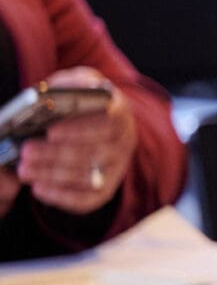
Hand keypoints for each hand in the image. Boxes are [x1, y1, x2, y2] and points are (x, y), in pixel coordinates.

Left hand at [17, 69, 136, 215]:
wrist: (92, 122)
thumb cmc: (77, 102)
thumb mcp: (75, 85)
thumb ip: (66, 87)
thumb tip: (50, 97)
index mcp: (120, 111)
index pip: (109, 122)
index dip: (80, 129)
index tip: (50, 131)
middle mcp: (124, 141)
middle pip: (96, 152)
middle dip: (57, 154)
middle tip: (26, 152)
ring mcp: (117, 167)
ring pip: (89, 176)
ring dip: (53, 175)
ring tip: (24, 170)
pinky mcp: (106, 188)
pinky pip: (87, 199)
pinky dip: (61, 197)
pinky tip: (38, 189)